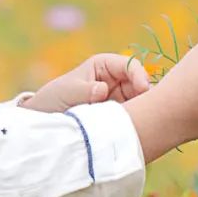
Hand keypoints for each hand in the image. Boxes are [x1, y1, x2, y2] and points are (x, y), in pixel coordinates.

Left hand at [18, 52, 150, 114]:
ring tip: (141, 122)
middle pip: (142, 85)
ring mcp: (121, 100)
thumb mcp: (66, 92)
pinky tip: (137, 131)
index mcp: (105, 66)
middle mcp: (116, 81)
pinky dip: (137, 124)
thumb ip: (84, 90)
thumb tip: (103, 89)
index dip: (140, 75)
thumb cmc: (54, 99)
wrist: (45, 123)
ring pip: (142, 103)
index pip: (130, 66)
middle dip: (148, 95)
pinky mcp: (121, 118)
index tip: (143, 89)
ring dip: (143, 111)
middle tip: (151, 109)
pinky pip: (135, 119)